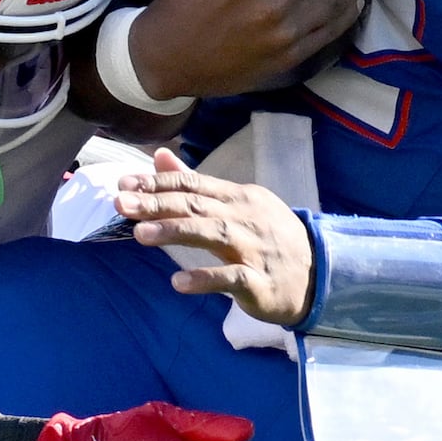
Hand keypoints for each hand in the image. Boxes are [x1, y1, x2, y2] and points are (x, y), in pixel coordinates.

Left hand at [114, 149, 314, 328]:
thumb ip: (197, 184)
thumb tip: (160, 157)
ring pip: (212, 234)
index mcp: (238, 197)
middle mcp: (245, 218)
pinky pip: (231, 278)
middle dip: (157, 203)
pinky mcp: (260, 282)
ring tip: (140, 234)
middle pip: (197, 205)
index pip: (193, 184)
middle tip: (121, 203)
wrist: (320, 274)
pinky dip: (205, 279)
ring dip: (175, 232)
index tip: (123, 182)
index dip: (157, 183)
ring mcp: (254, 249)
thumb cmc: (271, 239)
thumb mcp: (239, 204)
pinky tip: (178, 283)